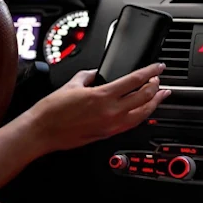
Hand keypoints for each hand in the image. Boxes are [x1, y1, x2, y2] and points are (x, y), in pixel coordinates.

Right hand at [23, 63, 170, 152]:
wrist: (42, 130)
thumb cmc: (52, 110)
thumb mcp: (72, 83)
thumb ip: (89, 76)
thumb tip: (97, 74)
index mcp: (103, 96)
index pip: (135, 80)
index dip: (151, 72)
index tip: (158, 67)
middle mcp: (111, 112)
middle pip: (144, 98)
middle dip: (156, 87)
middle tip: (158, 80)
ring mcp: (111, 126)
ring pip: (142, 115)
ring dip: (153, 104)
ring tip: (160, 97)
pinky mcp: (107, 135)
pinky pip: (131, 125)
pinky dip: (141, 116)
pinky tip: (142, 112)